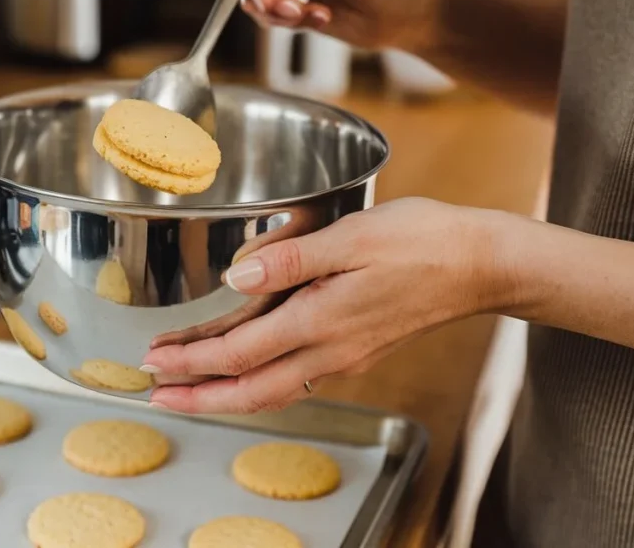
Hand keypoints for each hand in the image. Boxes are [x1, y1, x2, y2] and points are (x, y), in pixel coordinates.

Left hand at [141, 198, 503, 413]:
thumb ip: (291, 260)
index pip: (239, 355)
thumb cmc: (421, 243)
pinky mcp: (356, 349)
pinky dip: (258, 383)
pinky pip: (295, 380)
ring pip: (272, 392)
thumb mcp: (353, 237)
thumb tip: (237, 277)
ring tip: (190, 389)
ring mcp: (344, 356)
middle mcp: (329, 351)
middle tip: (156, 394)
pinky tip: (248, 370)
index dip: (191, 362)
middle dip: (198, 397)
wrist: (480, 265)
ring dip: (224, 394)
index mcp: (321, 322)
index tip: (153, 362)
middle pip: (250, 392)